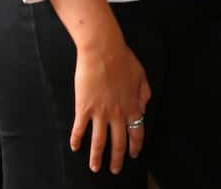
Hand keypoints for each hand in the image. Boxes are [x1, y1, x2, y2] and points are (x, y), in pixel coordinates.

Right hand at [70, 40, 151, 173]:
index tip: (133, 155)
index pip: (136, 132)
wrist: (103, 51)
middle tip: (114, 170)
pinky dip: (77, 140)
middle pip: (118, 142)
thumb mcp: (142, 76)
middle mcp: (117, 113)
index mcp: (132, 106)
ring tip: (95, 168)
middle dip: (116, 159)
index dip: (135, 146)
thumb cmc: (123, 59)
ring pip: (99, 141)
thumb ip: (144, 94)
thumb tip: (143, 109)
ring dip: (97, 157)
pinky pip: (80, 129)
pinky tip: (75, 147)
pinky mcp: (84, 108)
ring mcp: (100, 112)